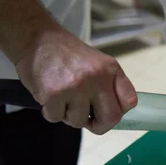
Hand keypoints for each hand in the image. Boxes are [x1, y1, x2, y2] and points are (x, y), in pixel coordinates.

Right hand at [15, 26, 136, 133]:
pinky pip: (56, 118)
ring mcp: (75, 87)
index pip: (129, 101)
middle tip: (88, 121)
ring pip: (79, 121)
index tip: (107, 114)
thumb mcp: (95, 62)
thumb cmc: (65, 52)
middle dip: (99, 126)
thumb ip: (107, 85)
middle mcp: (96, 77)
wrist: (35, 38)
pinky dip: (51, 112)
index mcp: (110, 69)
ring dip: (69, 115)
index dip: (118, 113)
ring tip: (62, 98)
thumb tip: (112, 114)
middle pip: (110, 118)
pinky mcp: (53, 95)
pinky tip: (49, 96)